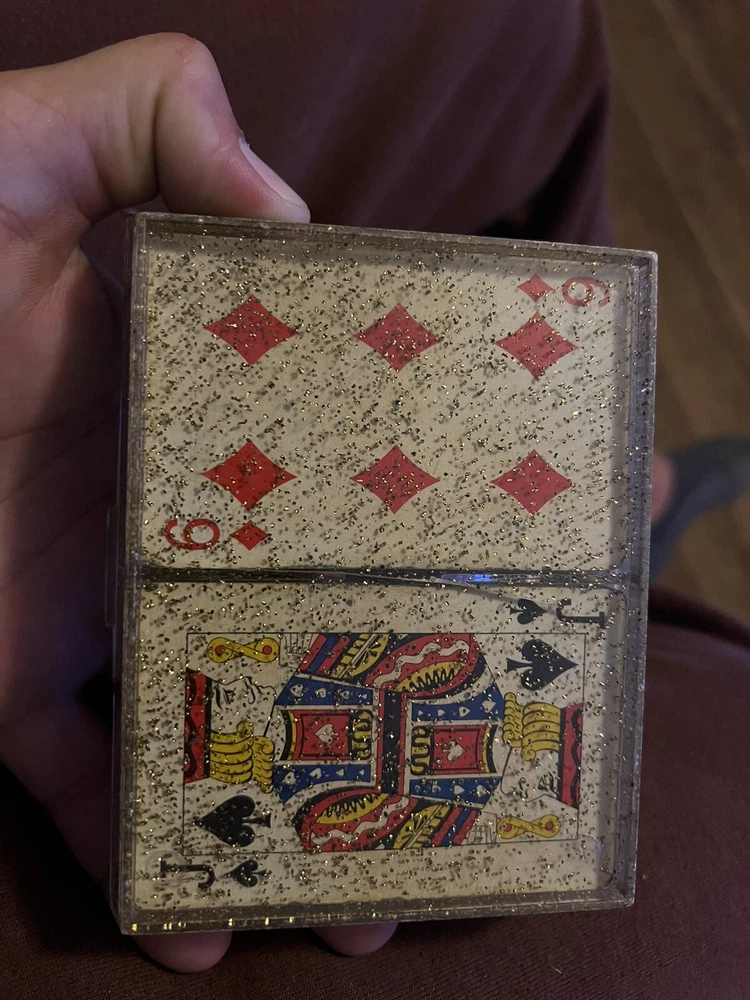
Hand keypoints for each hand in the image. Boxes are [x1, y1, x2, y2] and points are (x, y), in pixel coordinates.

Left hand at [0, 33, 395, 970]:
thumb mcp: (39, 150)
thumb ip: (160, 123)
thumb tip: (296, 205)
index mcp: (212, 418)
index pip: (356, 476)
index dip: (444, 528)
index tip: (524, 586)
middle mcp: (176, 522)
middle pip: (307, 627)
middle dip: (385, 707)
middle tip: (457, 788)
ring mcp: (96, 609)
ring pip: (214, 724)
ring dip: (282, 811)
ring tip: (351, 902)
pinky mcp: (11, 674)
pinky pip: (79, 781)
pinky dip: (130, 852)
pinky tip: (192, 925)